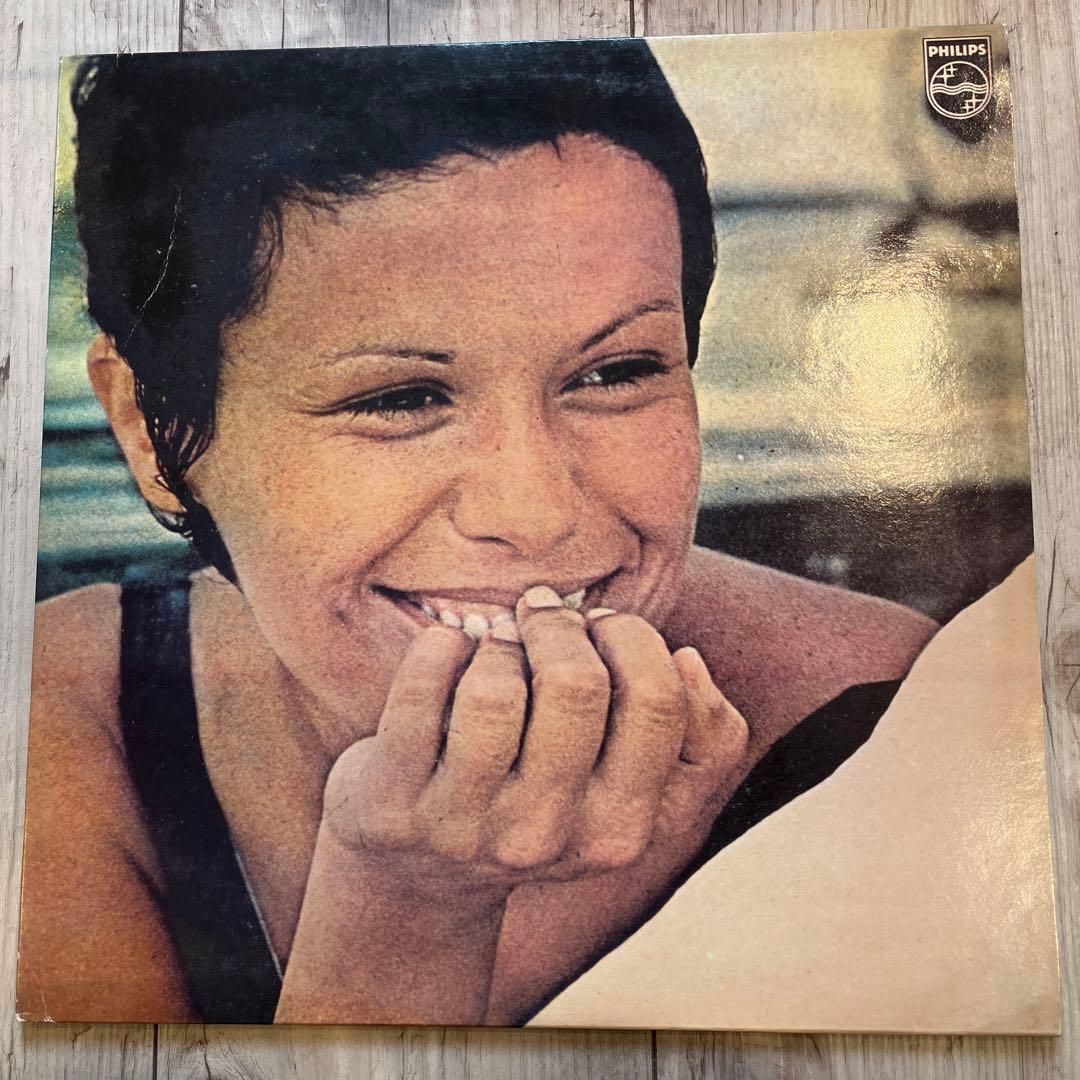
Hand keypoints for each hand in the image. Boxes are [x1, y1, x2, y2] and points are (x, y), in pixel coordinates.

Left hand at [320, 587, 748, 906]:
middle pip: (576, 684)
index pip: (658, 700)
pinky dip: (439, 645)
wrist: (423, 873)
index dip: (631, 637)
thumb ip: (701, 736)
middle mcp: (546, 836)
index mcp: (622, 830)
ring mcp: (465, 826)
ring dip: (499, 640)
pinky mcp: (394, 803)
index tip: (600, 627)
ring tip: (497, 643)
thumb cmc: (543, 802)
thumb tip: (689, 661)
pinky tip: (449, 650)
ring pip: (496, 689)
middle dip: (560, 625)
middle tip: (542, 617)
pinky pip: (421, 688)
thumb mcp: (634, 791)